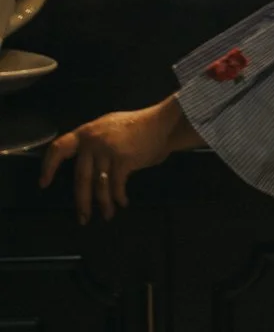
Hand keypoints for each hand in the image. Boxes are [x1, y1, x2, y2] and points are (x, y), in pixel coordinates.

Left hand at [39, 96, 186, 223]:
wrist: (162, 122)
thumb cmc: (138, 126)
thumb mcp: (109, 127)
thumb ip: (95, 143)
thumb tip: (88, 166)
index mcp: (86, 132)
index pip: (59, 148)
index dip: (49, 167)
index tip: (44, 183)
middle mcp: (92, 142)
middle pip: (81, 177)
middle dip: (82, 201)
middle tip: (83, 218)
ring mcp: (107, 151)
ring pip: (99, 185)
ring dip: (103, 203)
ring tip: (107, 215)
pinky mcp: (123, 160)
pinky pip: (116, 185)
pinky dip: (119, 196)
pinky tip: (122, 202)